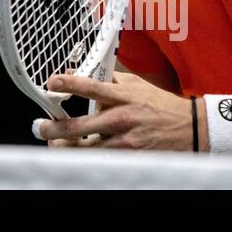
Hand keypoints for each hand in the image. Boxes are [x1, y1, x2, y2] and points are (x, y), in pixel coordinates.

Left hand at [32, 71, 203, 150]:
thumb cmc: (160, 105)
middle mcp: (121, 119)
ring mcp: (125, 141)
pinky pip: (102, 160)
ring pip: (86, 149)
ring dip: (65, 148)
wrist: (191, 128)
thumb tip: (81, 72)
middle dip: (53, 129)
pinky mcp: (130, 156)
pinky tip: (77, 155)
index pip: (91, 87)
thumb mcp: (136, 85)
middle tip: (39, 128)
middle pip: (79, 127)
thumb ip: (109, 80)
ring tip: (53, 144)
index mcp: (122, 96)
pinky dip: (87, 158)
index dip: (68, 84)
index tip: (51, 82)